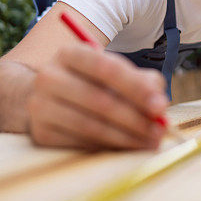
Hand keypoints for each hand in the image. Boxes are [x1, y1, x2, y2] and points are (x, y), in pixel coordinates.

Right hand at [26, 43, 168, 149]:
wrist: (42, 99)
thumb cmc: (89, 83)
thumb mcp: (112, 72)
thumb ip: (141, 81)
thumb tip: (159, 105)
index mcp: (69, 54)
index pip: (106, 68)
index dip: (136, 88)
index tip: (160, 106)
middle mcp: (49, 77)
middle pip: (98, 100)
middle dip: (135, 118)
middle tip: (159, 131)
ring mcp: (40, 106)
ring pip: (90, 125)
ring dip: (125, 137)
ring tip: (149, 142)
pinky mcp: (40, 133)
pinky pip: (80, 143)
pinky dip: (107, 147)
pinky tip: (126, 147)